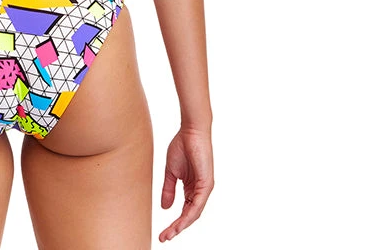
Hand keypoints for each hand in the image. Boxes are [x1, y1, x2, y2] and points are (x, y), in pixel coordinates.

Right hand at [159, 126, 213, 240]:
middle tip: (164, 238)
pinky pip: (198, 204)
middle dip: (176, 228)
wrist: (190, 131)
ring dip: (182, 225)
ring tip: (170, 234)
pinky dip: (189, 215)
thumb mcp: (171, 171)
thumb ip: (168, 189)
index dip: (174, 222)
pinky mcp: (206, 184)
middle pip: (189, 216)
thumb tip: (165, 208)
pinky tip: (181, 222)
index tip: (163, 232)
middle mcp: (199, 191)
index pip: (184, 211)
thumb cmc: (182, 146)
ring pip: (194, 213)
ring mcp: (204, 188)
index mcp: (191, 188)